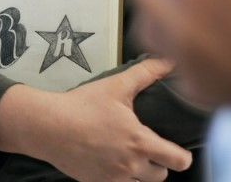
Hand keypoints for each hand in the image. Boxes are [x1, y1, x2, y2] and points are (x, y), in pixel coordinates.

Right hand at [6, 59, 191, 181]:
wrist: (48, 126)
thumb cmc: (82, 105)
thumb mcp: (116, 86)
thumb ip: (146, 73)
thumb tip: (169, 60)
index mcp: (139, 141)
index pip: (179, 161)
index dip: (182, 156)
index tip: (176, 149)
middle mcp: (130, 165)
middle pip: (161, 176)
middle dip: (159, 163)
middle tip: (148, 148)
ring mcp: (113, 178)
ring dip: (140, 172)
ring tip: (129, 155)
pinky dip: (120, 178)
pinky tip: (111, 162)